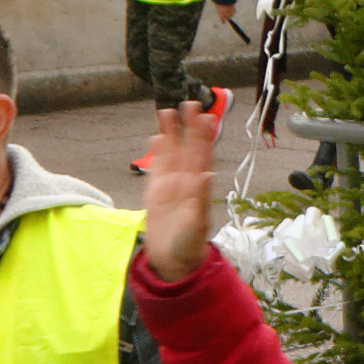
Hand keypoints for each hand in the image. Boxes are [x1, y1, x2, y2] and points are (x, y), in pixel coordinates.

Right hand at [134, 97, 229, 282]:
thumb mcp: (196, 223)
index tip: (206, 116)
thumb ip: (200, 199)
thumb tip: (207, 174)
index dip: (204, 136)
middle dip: (189, 127)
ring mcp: (171, 184)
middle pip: (188, 148)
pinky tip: (157, 137)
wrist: (172, 261)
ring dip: (171, 134)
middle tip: (190, 102)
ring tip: (167, 112)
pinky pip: (157, 167)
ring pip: (172, 153)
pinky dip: (157, 152)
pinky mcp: (156, 191)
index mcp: (199, 187)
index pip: (203, 155)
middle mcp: (187, 181)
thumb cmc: (188, 246)